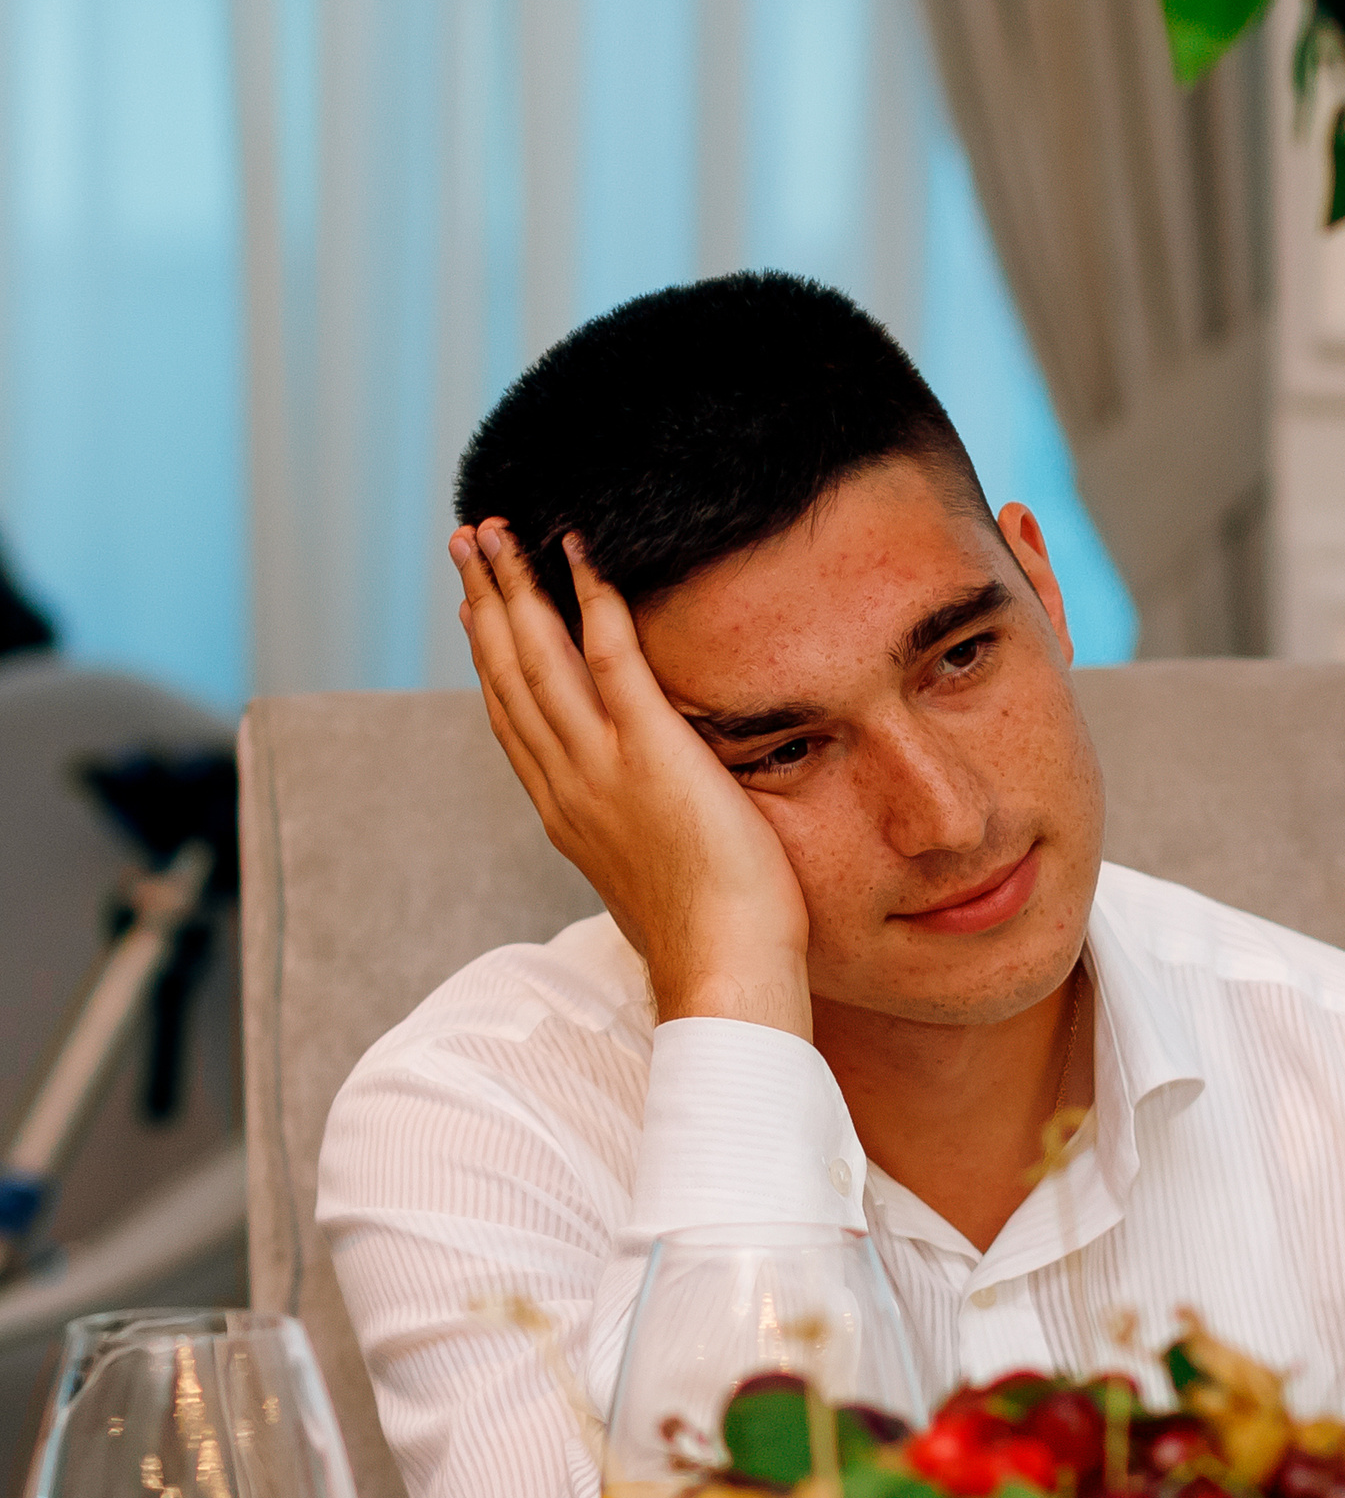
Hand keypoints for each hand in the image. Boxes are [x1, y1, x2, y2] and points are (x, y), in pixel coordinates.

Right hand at [451, 521, 812, 1036]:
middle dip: (484, 600)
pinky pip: (611, 656)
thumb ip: (637, 827)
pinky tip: (579, 550)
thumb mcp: (653, 872)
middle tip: (467, 540)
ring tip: (499, 528)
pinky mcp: (650, 750)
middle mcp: (567, 782)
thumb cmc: (711, 936)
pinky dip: (591, 597)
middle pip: (508, 674)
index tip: (472, 608)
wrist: (724, 969)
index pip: (513, 718)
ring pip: (538, 656)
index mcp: (565, 811)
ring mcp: (601, 764)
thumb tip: (650, 813)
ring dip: (515, 584)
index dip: (487, 656)